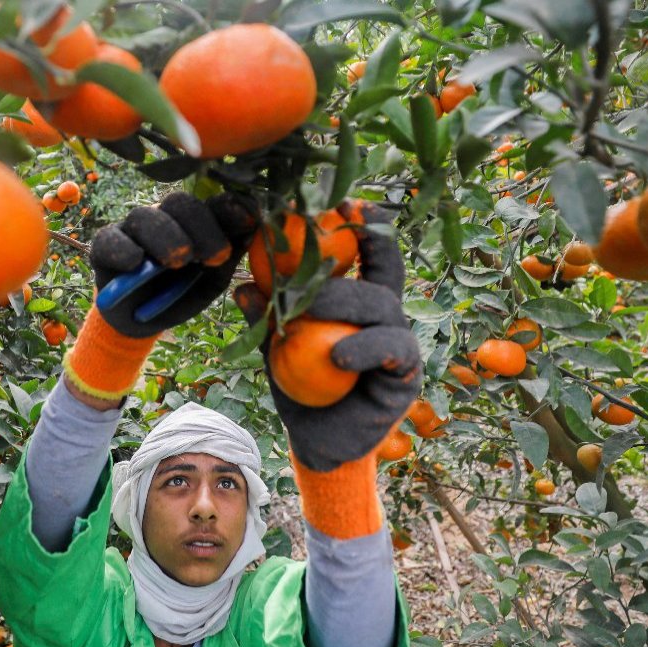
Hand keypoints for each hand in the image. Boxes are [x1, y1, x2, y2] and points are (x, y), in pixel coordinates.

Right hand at [89, 191, 258, 337]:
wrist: (142, 321)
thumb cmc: (181, 293)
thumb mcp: (212, 278)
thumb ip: (230, 255)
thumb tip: (254, 229)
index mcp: (195, 220)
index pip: (213, 204)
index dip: (231, 209)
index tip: (249, 222)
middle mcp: (165, 216)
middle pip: (180, 204)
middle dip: (202, 228)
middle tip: (216, 256)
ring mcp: (133, 228)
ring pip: (146, 217)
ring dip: (166, 236)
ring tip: (178, 261)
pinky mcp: (104, 244)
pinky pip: (110, 239)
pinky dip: (123, 249)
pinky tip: (135, 263)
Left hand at [235, 202, 420, 470]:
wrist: (319, 444)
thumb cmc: (300, 390)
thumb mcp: (275, 349)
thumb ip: (267, 319)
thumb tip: (243, 288)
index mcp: (361, 304)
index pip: (372, 257)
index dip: (368, 227)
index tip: (348, 202)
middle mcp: (387, 318)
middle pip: (377, 278)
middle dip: (341, 268)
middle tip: (300, 271)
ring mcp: (401, 344)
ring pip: (384, 310)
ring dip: (346, 304)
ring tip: (307, 312)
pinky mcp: (405, 376)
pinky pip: (391, 352)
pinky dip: (364, 349)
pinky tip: (337, 355)